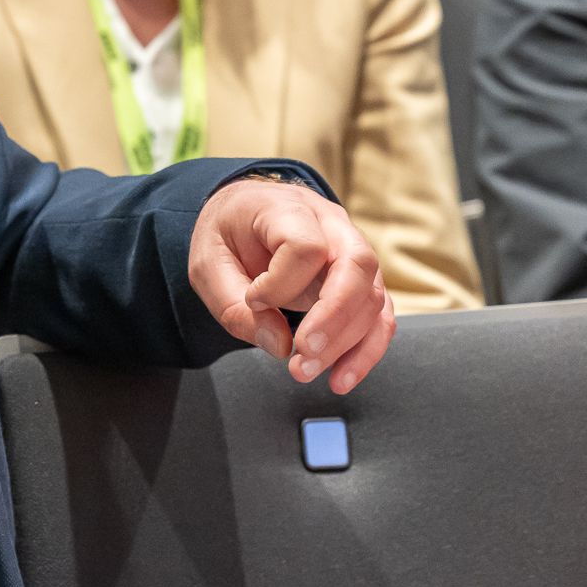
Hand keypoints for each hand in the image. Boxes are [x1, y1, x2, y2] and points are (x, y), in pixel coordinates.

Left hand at [188, 177, 394, 394]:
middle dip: (334, 319)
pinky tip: (341, 377)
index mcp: (287, 209)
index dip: (280, 283)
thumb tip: (280, 346)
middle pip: (357, 265)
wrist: (246, 212)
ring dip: (348, 343)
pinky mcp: (360, 279)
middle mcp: (330, 223)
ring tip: (307, 372)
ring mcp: (352, 249)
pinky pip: (379, 314)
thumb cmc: (227, 234)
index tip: (252, 300)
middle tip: (302, 357)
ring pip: (373, 295)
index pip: (305, 246)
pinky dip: (365, 349)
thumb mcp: (207, 265)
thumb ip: (235, 306)